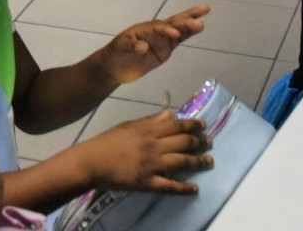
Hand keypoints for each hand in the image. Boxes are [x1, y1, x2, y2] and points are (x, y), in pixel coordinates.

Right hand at [72, 111, 213, 194]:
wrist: (92, 161)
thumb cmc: (108, 141)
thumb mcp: (129, 125)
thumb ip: (150, 120)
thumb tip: (170, 114)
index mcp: (148, 130)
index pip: (176, 125)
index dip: (192, 125)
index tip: (204, 125)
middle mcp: (154, 146)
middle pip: (183, 143)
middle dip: (199, 142)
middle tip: (209, 143)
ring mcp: (152, 165)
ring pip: (181, 162)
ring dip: (198, 162)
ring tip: (209, 162)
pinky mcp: (147, 182)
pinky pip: (169, 186)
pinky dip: (184, 188)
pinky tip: (195, 189)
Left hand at [101, 5, 208, 84]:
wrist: (114, 67)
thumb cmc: (115, 53)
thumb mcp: (120, 48)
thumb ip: (132, 47)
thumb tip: (143, 48)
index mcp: (144, 28)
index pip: (158, 26)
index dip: (167, 29)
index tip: (175, 34)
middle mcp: (155, 32)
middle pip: (173, 22)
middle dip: (187, 17)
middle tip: (204, 10)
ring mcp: (161, 41)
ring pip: (179, 30)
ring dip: (190, 25)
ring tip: (203, 21)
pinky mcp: (165, 50)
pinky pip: (178, 40)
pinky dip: (187, 35)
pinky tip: (197, 28)